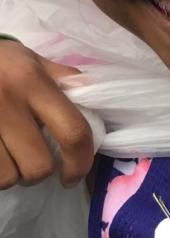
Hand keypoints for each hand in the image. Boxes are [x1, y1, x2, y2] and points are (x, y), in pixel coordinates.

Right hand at [0, 41, 93, 188]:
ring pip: (7, 177)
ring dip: (10, 174)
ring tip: (5, 156)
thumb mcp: (29, 59)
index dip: (80, 162)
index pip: (72, 131)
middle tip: (31, 162)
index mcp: (30, 80)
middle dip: (38, 173)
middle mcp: (5, 100)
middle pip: (38, 166)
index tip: (73, 175)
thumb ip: (63, 80)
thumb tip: (93, 99)